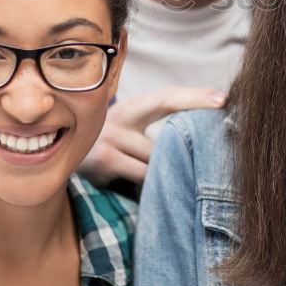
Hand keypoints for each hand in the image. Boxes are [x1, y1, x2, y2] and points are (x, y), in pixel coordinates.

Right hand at [78, 86, 225, 184]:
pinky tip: (149, 188)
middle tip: (214, 150)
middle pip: (167, 132)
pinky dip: (152, 184)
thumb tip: (202, 133)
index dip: (197, 97)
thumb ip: (156, 132)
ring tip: (172, 177)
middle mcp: (121, 116)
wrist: (61, 161)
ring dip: (168, 170)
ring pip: (158, 158)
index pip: (168, 97)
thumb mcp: (129, 132)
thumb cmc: (108, 149)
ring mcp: (111, 137)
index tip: (224, 100)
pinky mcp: (105, 159)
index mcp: (132, 107)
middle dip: (189, 145)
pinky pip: (143, 175)